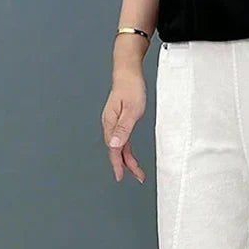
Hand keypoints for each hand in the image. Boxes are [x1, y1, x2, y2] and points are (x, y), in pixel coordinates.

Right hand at [101, 67, 146, 182]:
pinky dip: (126, 150)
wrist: (128, 70)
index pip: (113, 149)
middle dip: (125, 166)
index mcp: (110, 122)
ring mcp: (114, 122)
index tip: (120, 177)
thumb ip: (123, 128)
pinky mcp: (119, 120)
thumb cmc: (130, 87)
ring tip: (137, 171)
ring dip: (127, 160)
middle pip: (116, 150)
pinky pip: (121, 140)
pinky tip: (131, 157)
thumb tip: (115, 145)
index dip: (117, 164)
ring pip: (119, 147)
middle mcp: (110, 124)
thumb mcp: (131, 109)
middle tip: (138, 177)